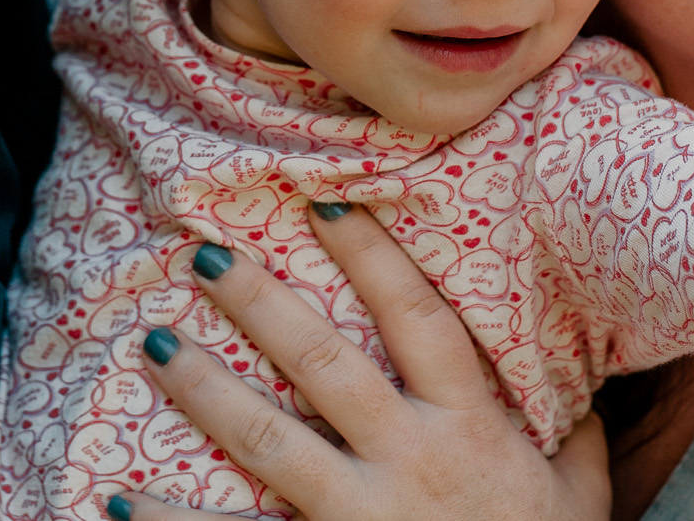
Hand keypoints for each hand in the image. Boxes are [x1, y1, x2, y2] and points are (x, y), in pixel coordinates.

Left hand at [112, 204, 609, 520]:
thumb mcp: (578, 491)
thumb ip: (573, 429)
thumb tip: (572, 371)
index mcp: (470, 426)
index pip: (421, 321)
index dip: (375, 259)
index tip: (326, 204)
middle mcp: (412, 462)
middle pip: (325, 365)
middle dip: (261, 305)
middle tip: (205, 254)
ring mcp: (362, 518)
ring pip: (270, 442)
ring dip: (206, 390)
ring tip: (154, 343)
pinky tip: (116, 503)